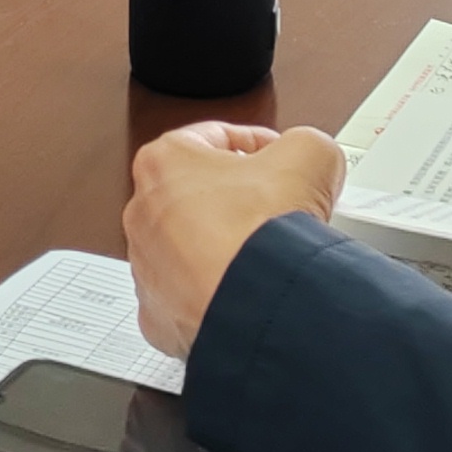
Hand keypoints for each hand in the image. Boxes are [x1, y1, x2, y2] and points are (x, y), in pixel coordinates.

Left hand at [125, 120, 347, 356]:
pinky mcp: (158, 312)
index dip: (259, 145)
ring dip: (225, 244)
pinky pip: (188, 291)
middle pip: (198, 193)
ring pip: (190, 245)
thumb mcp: (309, 152)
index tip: (279, 160)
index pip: (216, 138)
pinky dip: (216, 287)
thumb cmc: (264, 231)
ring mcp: (145, 267)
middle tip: (277, 206)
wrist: (261, 304)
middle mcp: (142, 213)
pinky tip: (247, 284)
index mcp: (163, 161)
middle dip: (239, 197)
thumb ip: (303, 142)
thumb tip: (309, 154)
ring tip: (266, 250)